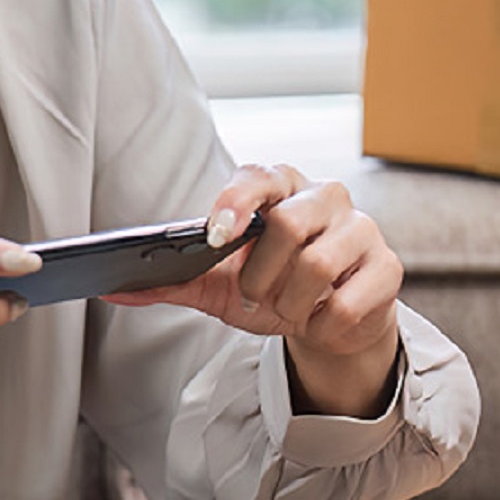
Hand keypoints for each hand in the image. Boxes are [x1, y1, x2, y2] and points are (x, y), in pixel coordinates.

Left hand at [105, 163, 402, 415]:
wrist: (328, 320)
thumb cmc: (270, 287)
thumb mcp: (215, 285)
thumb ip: (170, 282)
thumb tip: (111, 291)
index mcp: (277, 187)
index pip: (258, 175)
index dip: (236, 200)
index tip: (215, 234)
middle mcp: (322, 195)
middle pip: (286, 223)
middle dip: (260, 274)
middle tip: (256, 294)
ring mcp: (360, 227)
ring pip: (316, 264)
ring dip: (290, 301)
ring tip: (290, 307)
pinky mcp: (388, 266)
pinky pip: (348, 302)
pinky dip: (322, 324)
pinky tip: (320, 320)